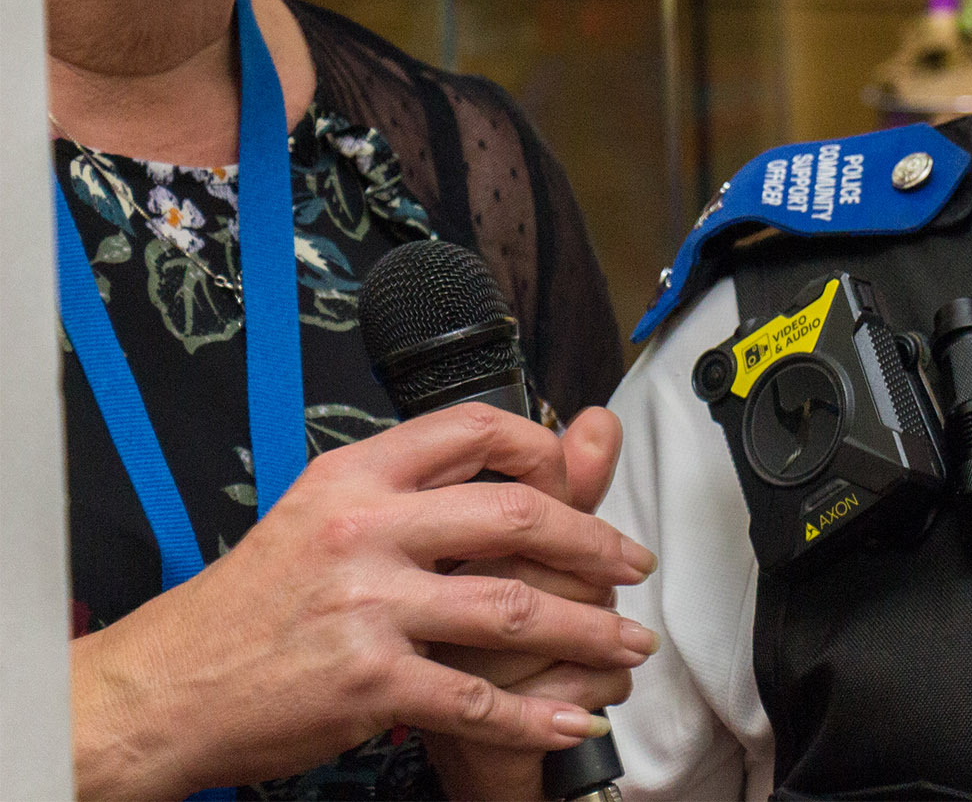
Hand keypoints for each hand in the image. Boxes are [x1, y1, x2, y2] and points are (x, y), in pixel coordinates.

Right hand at [72, 404, 657, 801]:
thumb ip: (409, 494)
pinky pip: (477, 698)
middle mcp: (365, 529)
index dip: (546, 449)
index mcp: (355, 477)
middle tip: (633, 565)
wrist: (162, 690)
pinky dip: (537, 714)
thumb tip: (507, 462)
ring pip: (514, 608)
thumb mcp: (317, 518)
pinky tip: (574, 718)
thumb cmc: (246, 607)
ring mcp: (368, 606)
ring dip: (589, 630)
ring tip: (629, 643)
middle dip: (594, 542)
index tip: (581, 480)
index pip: (476, 429)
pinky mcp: (368, 681)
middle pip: (518, 515)